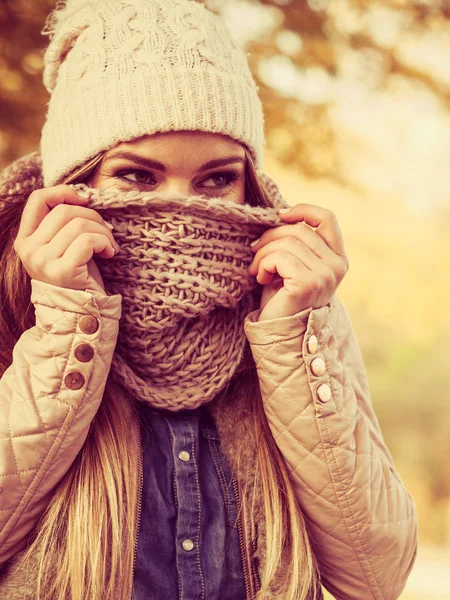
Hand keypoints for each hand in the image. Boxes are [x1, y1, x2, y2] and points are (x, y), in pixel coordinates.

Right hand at [13, 185, 118, 293]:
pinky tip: (110, 254)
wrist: (82, 312)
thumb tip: (83, 196)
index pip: (38, 199)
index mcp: (25, 240)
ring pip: (79, 225)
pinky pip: (88, 241)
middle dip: (93, 217)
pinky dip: (105, 243)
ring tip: (109, 246)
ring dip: (103, 232)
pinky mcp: (62, 271)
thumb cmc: (77, 275)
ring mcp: (43, 261)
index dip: (64, 192)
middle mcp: (29, 250)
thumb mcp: (63, 246)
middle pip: (64, 211)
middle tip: (106, 232)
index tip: (85, 200)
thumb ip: (62, 223)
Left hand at [248, 204, 348, 320]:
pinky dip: (263, 265)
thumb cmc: (284, 297)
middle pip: (299, 229)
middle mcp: (337, 266)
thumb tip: (279, 214)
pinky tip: (261, 279)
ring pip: (286, 243)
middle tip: (254, 252)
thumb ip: (296, 242)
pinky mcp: (308, 283)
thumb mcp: (294, 263)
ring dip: (263, 253)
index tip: (279, 215)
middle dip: (270, 237)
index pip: (327, 218)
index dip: (302, 210)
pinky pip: (279, 257)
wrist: (281, 332)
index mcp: (338, 258)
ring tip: (257, 269)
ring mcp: (325, 275)